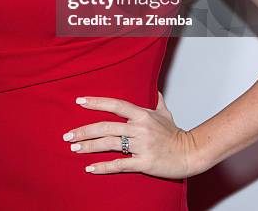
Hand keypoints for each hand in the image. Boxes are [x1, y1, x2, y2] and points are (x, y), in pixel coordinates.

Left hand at [62, 94, 196, 177]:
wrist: (190, 153)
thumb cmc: (176, 133)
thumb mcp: (165, 113)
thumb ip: (157, 101)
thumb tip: (155, 90)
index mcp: (142, 114)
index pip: (115, 104)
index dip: (97, 102)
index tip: (80, 101)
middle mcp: (139, 128)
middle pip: (106, 126)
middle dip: (84, 130)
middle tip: (68, 135)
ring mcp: (141, 146)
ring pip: (109, 144)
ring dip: (89, 146)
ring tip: (74, 148)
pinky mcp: (144, 163)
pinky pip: (119, 165)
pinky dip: (103, 167)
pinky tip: (90, 168)